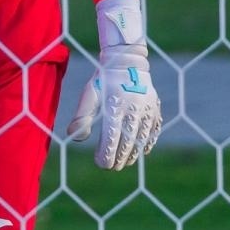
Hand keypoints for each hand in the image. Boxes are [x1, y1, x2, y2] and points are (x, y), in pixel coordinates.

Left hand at [68, 44, 161, 169]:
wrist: (126, 61)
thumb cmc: (103, 80)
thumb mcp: (89, 95)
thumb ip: (82, 117)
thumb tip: (74, 138)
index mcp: (115, 105)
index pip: (111, 138)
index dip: (106, 154)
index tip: (101, 163)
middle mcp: (133, 108)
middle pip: (127, 142)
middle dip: (119, 158)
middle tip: (111, 167)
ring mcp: (147, 109)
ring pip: (142, 139)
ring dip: (133, 154)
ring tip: (123, 162)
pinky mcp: (155, 108)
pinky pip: (154, 130)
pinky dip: (148, 143)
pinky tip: (141, 151)